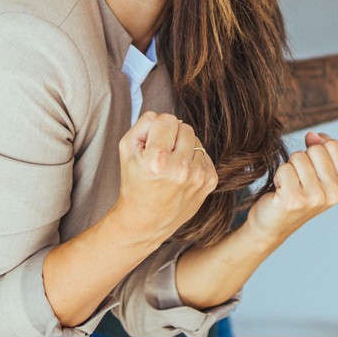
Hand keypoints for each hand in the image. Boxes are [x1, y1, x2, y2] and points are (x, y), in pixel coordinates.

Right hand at [106, 112, 218, 248]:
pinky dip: (193, 160)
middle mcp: (181, 168)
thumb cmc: (135, 182)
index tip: (152, 143)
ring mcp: (198, 176)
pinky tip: (181, 174)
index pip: (167, 119)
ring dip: (184, 148)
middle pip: (185, 127)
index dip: (157, 127)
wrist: (146, 220)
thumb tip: (163, 116)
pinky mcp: (210, 181)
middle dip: (172, 136)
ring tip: (171, 166)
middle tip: (161, 155)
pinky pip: (204, 155)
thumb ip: (143, 124)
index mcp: (157, 159)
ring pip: (196, 140)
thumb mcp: (127, 150)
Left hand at [242, 133, 337, 239]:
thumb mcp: (317, 171)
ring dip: (289, 168)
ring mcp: (316, 198)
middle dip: (302, 159)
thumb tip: (312, 135)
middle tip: (298, 180)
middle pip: (316, 149)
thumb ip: (321, 149)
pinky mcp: (294, 200)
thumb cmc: (296, 193)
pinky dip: (278, 176)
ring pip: (298, 157)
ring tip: (289, 186)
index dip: (316, 149)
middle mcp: (335, 194)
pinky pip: (284, 168)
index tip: (310, 169)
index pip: (333, 145)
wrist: (273, 225)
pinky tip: (280, 192)